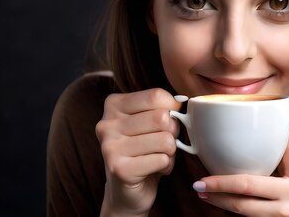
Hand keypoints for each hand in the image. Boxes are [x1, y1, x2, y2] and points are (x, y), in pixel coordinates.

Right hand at [95, 89, 181, 215]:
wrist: (126, 192)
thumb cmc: (143, 151)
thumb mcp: (149, 122)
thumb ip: (161, 108)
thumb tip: (181, 102)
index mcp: (113, 104)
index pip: (156, 96)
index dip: (173, 108)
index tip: (170, 119)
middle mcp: (107, 124)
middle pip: (162, 117)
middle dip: (173, 132)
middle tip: (164, 143)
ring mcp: (110, 147)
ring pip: (165, 140)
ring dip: (170, 152)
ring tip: (158, 156)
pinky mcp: (119, 169)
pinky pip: (162, 160)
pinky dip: (166, 166)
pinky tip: (155, 170)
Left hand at [193, 131, 288, 216]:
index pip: (249, 184)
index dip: (224, 181)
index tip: (205, 176)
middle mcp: (281, 208)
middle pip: (240, 202)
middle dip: (216, 193)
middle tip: (197, 185)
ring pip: (240, 213)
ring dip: (218, 202)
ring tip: (202, 193)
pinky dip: (228, 210)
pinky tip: (217, 201)